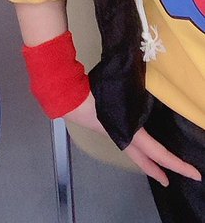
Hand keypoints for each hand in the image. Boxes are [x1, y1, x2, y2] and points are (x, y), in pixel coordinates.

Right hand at [66, 94, 200, 186]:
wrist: (69, 99)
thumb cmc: (94, 96)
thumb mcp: (119, 94)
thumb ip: (135, 94)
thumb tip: (151, 80)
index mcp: (131, 134)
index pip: (159, 153)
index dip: (177, 164)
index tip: (195, 174)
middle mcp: (125, 138)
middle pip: (146, 160)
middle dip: (160, 171)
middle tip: (169, 181)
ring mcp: (116, 133)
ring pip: (137, 153)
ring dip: (148, 160)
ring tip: (157, 165)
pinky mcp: (109, 126)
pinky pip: (129, 142)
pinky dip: (138, 149)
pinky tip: (138, 141)